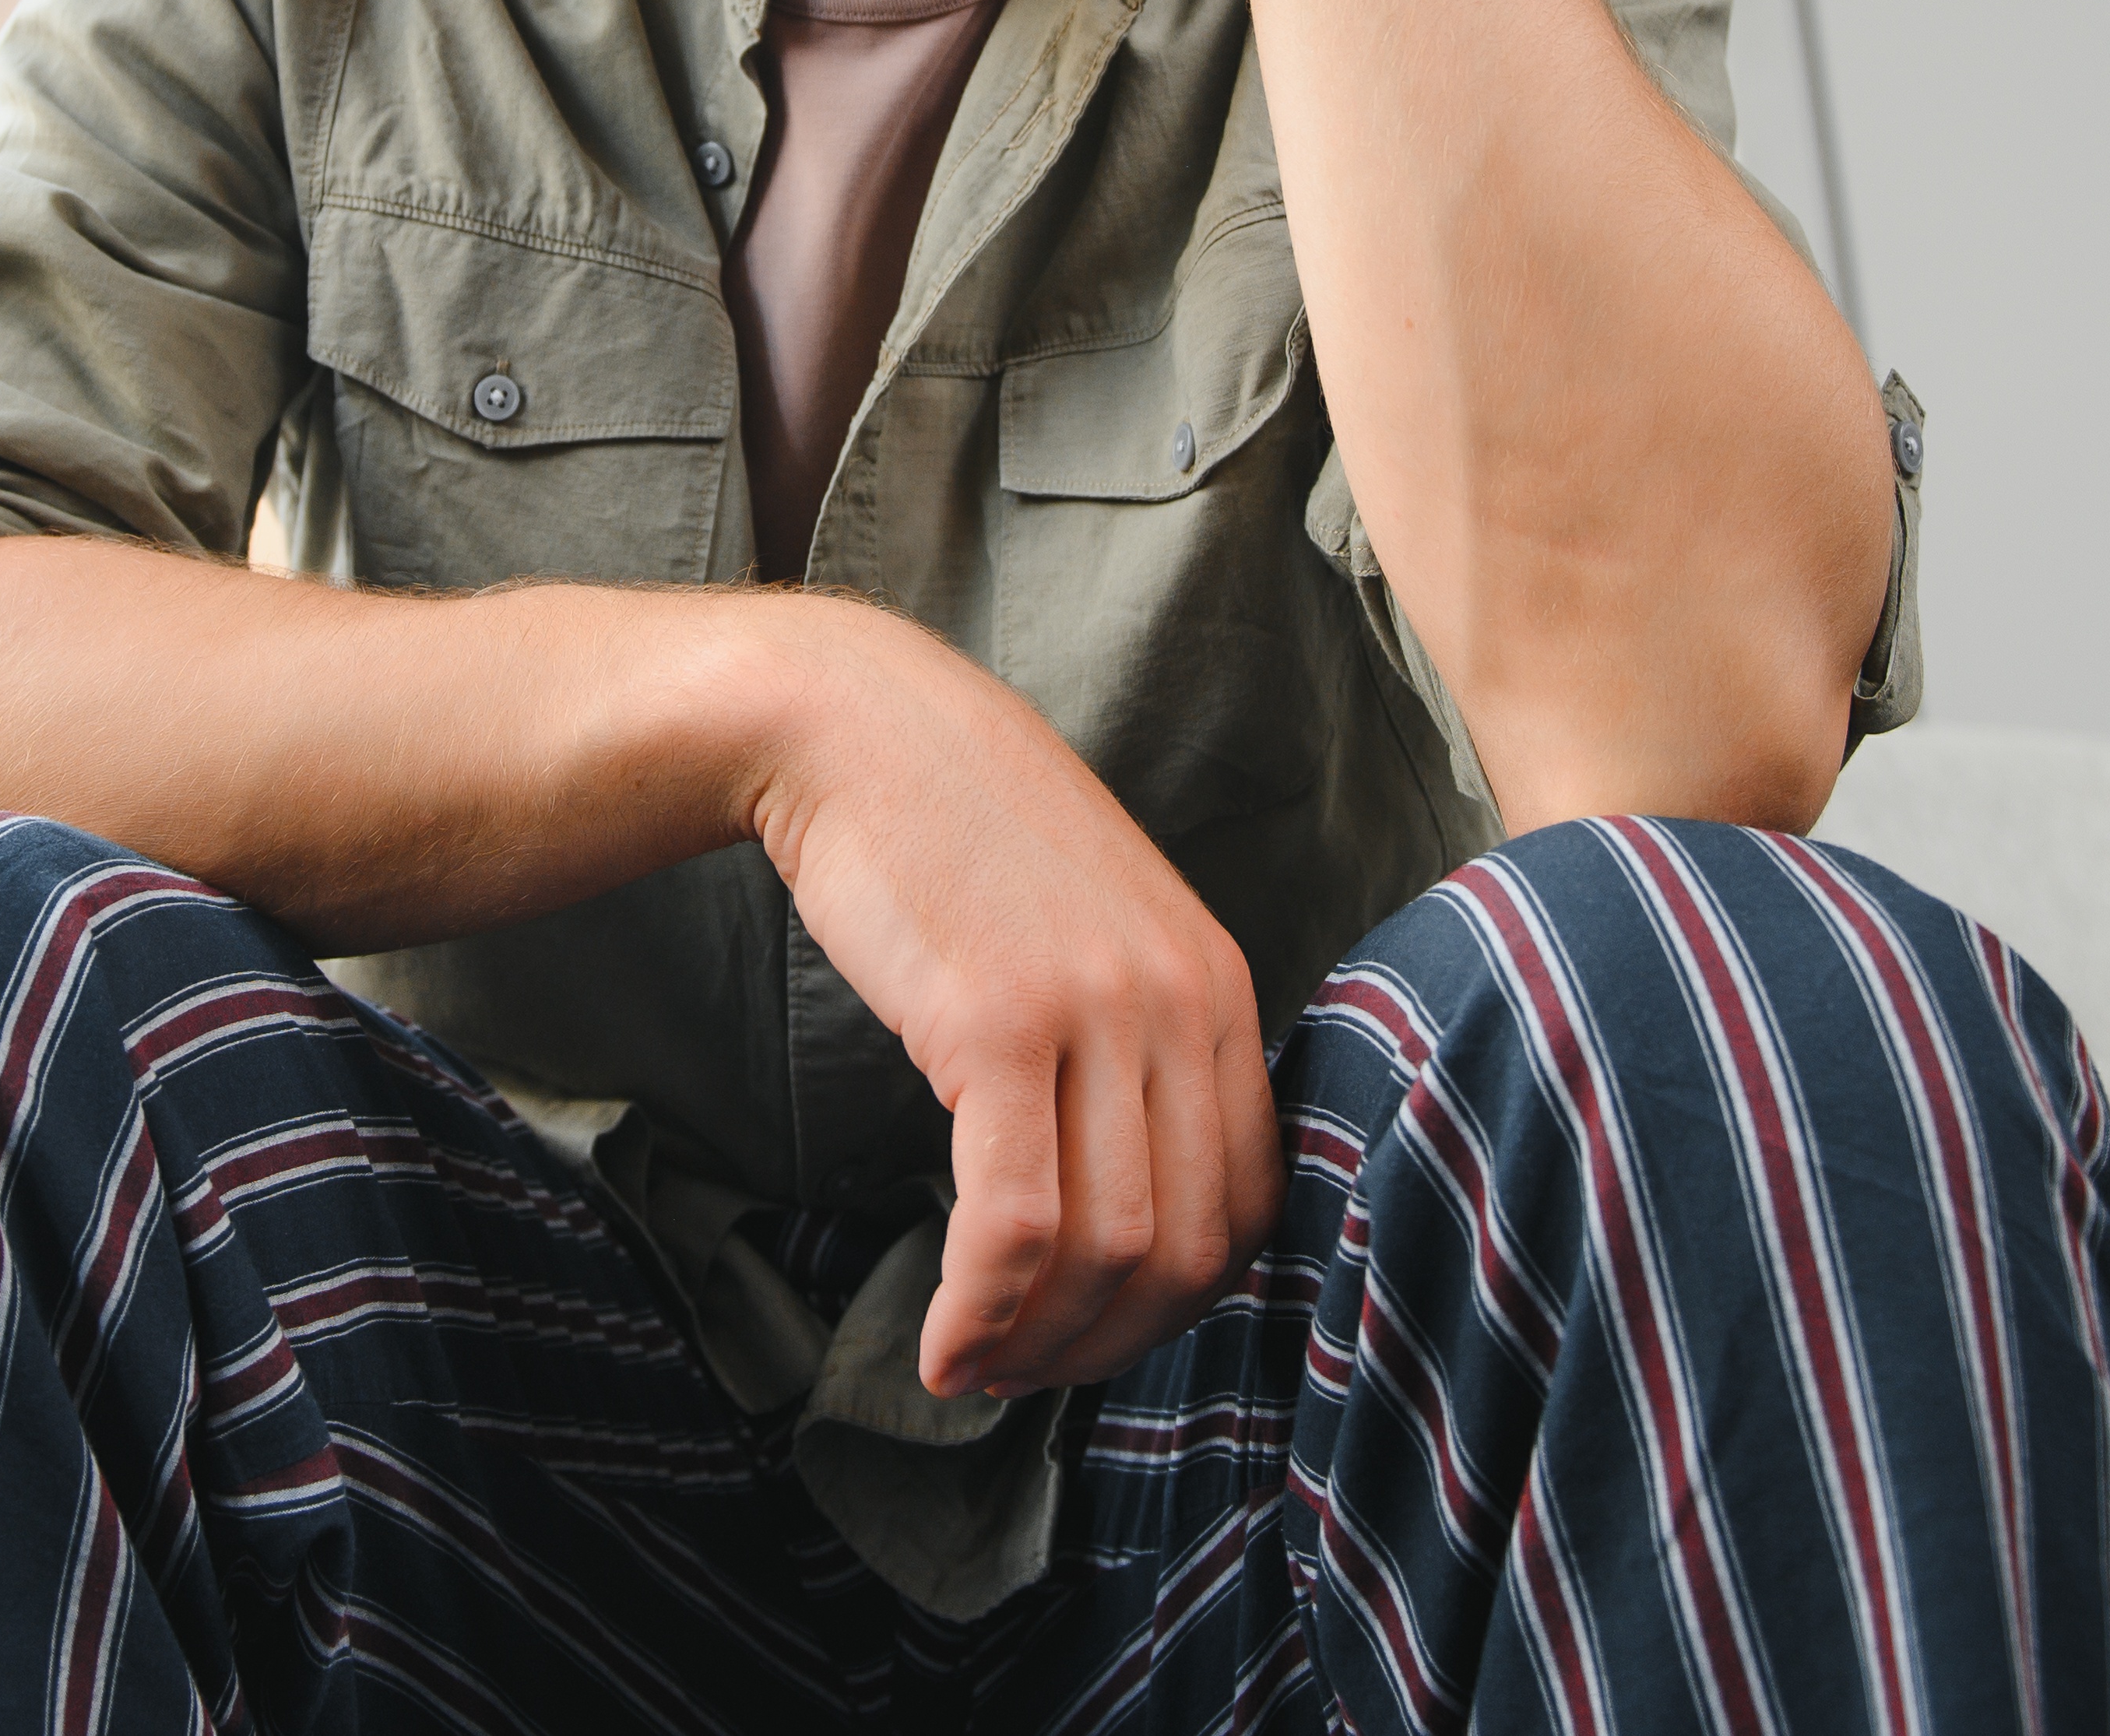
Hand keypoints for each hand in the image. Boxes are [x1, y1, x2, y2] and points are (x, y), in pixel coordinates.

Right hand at [740, 597, 1280, 1396]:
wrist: (857, 731)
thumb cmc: (957, 839)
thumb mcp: (1090, 931)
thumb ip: (1133, 1040)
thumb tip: (1125, 1203)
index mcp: (1215, 984)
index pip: (1251, 1205)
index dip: (1176, 1304)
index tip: (1093, 1336)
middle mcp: (1180, 1000)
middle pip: (1188, 1246)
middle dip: (1108, 1344)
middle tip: (1026, 1378)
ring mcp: (1096, 1011)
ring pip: (1108, 1249)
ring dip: (1038, 1345)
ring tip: (972, 1368)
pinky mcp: (999, 1025)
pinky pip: (1015, 1220)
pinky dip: (980, 1310)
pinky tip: (939, 1344)